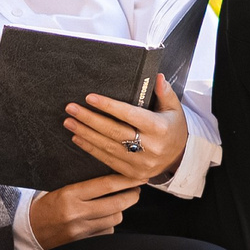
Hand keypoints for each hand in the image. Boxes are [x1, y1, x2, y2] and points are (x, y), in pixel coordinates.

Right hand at [26, 174, 143, 249]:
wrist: (28, 231)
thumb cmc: (45, 206)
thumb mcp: (60, 188)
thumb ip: (85, 185)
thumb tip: (114, 177)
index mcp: (70, 194)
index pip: (106, 184)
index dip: (127, 179)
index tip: (138, 176)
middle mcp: (77, 213)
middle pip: (117, 203)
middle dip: (132, 195)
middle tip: (136, 189)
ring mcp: (81, 231)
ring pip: (115, 219)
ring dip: (121, 210)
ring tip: (120, 202)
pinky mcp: (83, 243)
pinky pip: (107, 233)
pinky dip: (109, 225)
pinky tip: (104, 219)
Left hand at [64, 75, 187, 181]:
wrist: (179, 158)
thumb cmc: (173, 128)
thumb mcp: (174, 109)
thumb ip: (165, 92)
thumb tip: (157, 76)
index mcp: (160, 129)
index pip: (129, 115)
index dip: (108, 106)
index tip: (90, 98)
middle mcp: (150, 147)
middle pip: (113, 131)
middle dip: (89, 119)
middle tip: (71, 109)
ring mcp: (140, 163)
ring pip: (107, 147)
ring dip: (85, 134)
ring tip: (69, 122)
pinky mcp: (132, 173)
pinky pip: (107, 160)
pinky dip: (90, 148)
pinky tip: (78, 138)